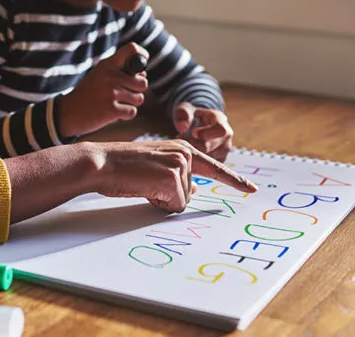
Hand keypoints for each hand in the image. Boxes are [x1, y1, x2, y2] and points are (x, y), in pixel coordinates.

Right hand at [60, 43, 149, 137]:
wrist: (68, 112)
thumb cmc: (88, 94)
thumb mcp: (101, 76)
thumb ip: (121, 73)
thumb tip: (144, 74)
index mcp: (107, 64)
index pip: (131, 49)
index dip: (142, 55)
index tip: (143, 62)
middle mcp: (110, 76)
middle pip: (143, 82)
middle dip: (137, 91)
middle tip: (123, 94)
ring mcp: (111, 92)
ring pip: (139, 98)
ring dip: (131, 104)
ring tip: (115, 103)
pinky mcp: (111, 109)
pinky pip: (132, 111)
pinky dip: (125, 115)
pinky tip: (113, 114)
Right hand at [87, 139, 256, 212]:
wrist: (102, 162)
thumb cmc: (122, 167)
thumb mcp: (155, 167)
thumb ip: (177, 175)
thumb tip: (192, 191)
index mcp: (182, 148)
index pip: (214, 167)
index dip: (235, 180)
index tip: (252, 189)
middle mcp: (186, 154)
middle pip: (190, 193)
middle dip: (168, 197)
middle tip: (145, 183)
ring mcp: (181, 165)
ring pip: (181, 201)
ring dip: (161, 200)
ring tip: (142, 183)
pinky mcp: (173, 179)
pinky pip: (174, 206)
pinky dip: (158, 203)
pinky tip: (144, 188)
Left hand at [174, 104, 233, 161]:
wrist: (195, 125)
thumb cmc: (190, 116)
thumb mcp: (184, 110)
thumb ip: (183, 115)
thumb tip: (182, 127)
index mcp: (221, 120)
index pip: (221, 130)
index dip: (207, 133)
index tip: (193, 133)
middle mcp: (226, 136)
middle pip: (217, 147)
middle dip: (198, 147)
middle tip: (184, 142)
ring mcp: (224, 150)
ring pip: (212, 158)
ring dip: (196, 155)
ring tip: (184, 146)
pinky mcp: (219, 161)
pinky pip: (209, 167)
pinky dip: (197, 162)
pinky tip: (188, 154)